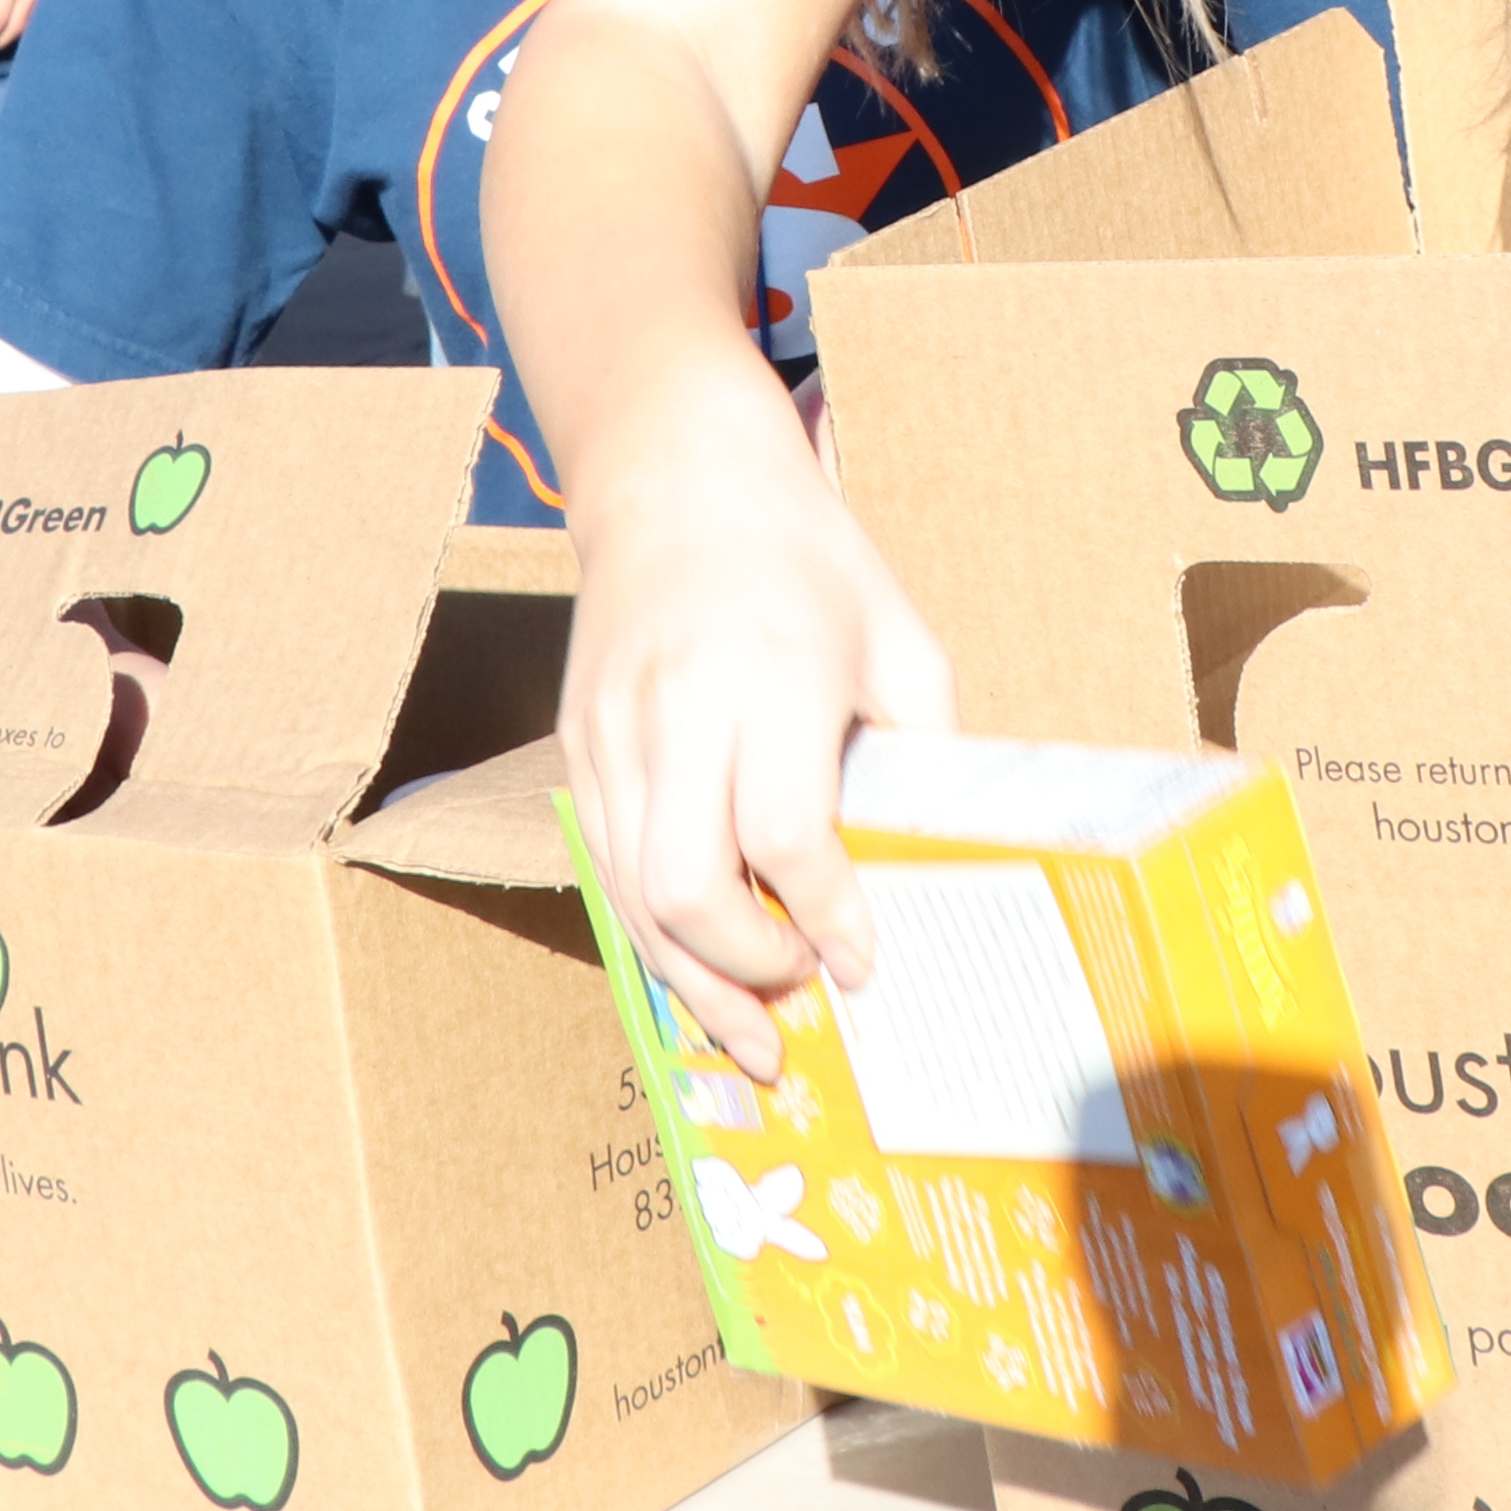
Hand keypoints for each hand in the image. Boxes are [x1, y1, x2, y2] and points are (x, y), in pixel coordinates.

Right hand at [559, 429, 952, 1070]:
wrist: (676, 477)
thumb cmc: (806, 559)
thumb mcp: (896, 637)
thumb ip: (918, 749)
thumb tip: (932, 865)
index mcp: (772, 673)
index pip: (785, 833)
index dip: (827, 915)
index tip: (863, 962)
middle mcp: (678, 707)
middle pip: (687, 884)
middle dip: (746, 967)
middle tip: (802, 995)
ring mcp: (612, 731)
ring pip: (632, 895)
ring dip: (690, 979)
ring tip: (747, 1033)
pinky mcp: (577, 745)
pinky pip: (604, 867)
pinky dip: (650, 933)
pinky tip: (696, 971)